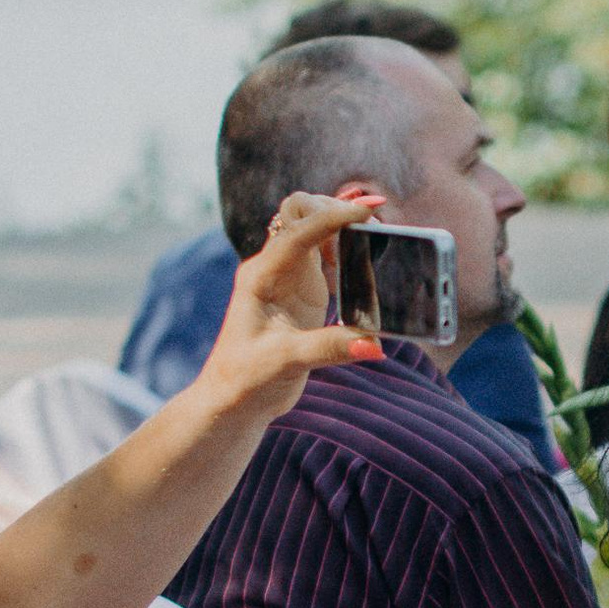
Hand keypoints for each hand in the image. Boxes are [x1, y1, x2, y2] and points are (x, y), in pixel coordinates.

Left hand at [195, 188, 383, 415]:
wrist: (232, 398)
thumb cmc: (247, 378)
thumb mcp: (287, 363)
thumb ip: (330, 348)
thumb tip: (376, 344)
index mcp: (261, 277)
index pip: (298, 231)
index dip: (333, 216)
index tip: (368, 210)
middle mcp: (272, 269)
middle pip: (300, 214)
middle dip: (335, 209)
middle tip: (373, 223)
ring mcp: (286, 277)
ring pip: (312, 229)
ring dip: (341, 225)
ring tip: (373, 238)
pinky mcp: (301, 290)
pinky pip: (323, 252)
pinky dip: (344, 246)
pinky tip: (363, 262)